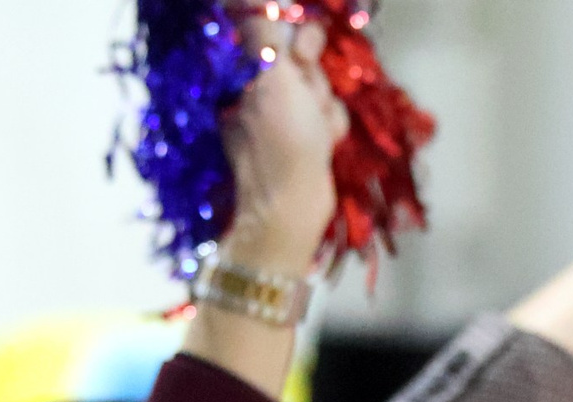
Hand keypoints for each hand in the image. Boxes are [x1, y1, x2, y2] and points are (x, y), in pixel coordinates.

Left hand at [218, 13, 349, 276]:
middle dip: (312, 76)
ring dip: (324, 105)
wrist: (291, 209)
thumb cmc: (281, 143)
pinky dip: (329, 127)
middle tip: (308, 96)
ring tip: (317, 131)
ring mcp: (282, 115)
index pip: (271, 34)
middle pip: (300, 58)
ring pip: (318, 86)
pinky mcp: (303, 137)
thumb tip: (252, 1)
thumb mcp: (272, 78)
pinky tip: (324, 144)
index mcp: (242, 73)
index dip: (293, 40)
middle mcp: (259, 89)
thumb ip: (265, 35)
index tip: (301, 54)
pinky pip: (326, 115)